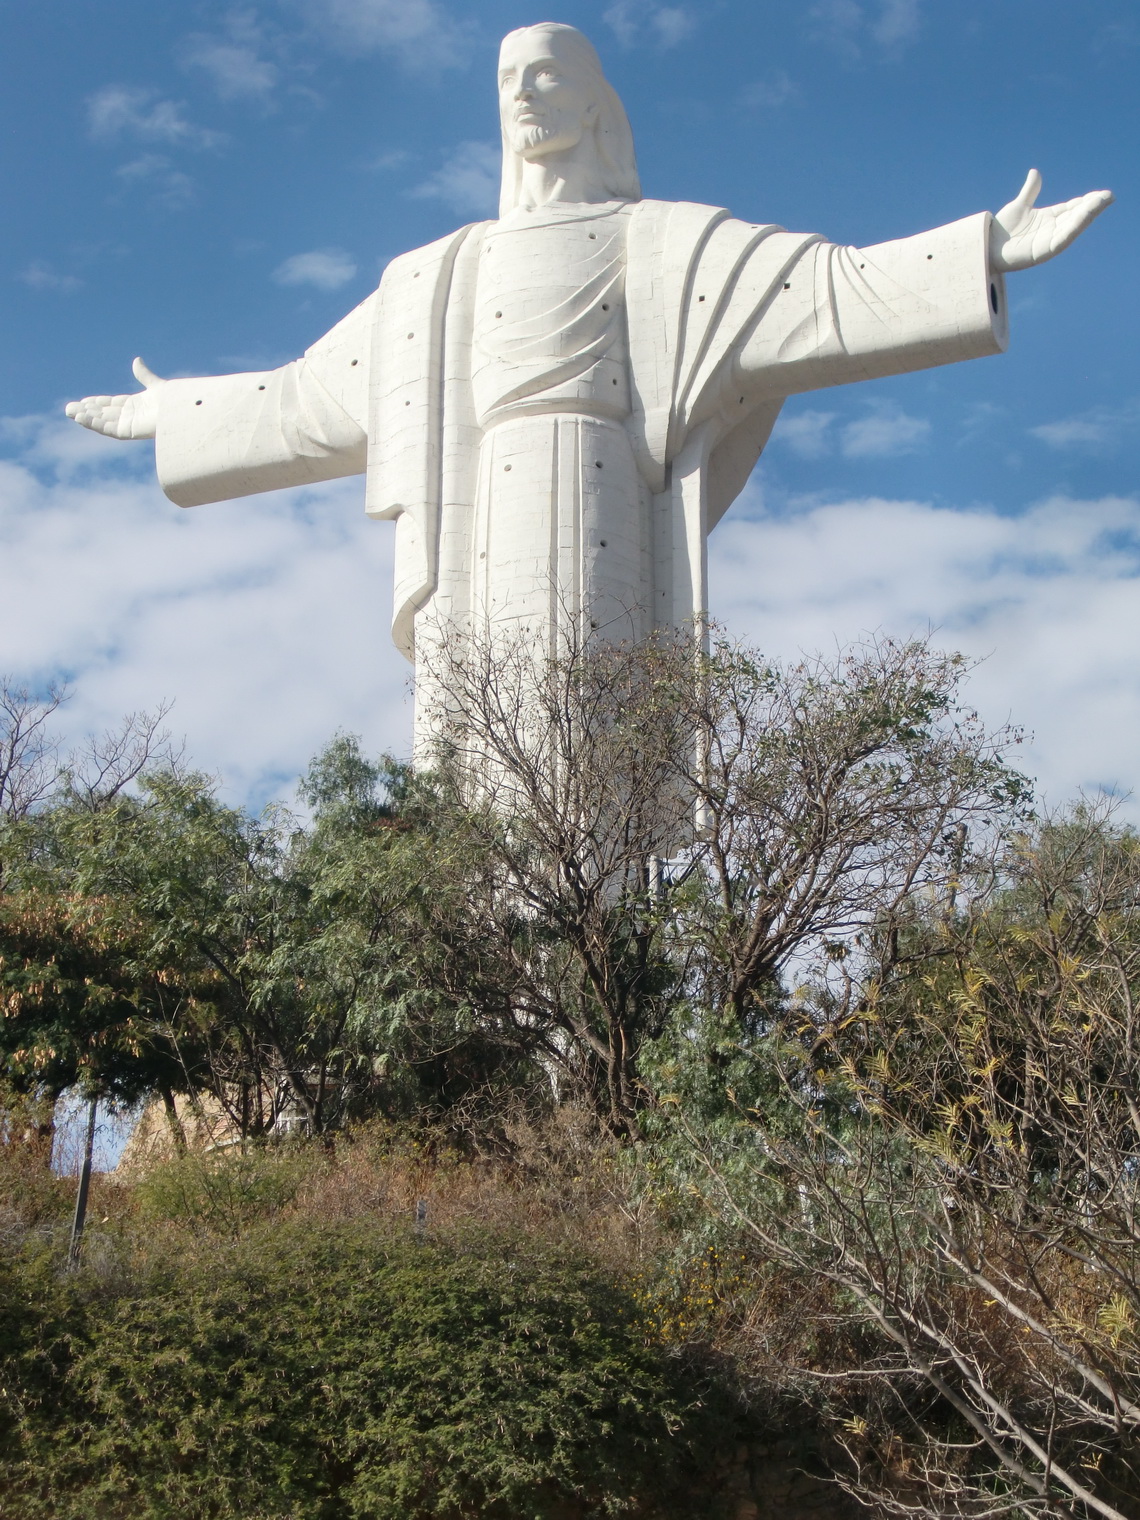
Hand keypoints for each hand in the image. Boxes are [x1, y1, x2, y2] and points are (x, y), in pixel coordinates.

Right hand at [64, 357, 165, 439]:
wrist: (182, 412)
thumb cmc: (174, 401)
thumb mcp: (156, 386)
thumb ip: (144, 375)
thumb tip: (136, 361)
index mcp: (137, 406)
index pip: (112, 404)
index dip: (97, 403)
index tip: (83, 401)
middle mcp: (131, 417)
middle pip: (104, 414)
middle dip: (87, 411)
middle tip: (69, 409)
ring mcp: (130, 425)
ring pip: (103, 422)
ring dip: (86, 418)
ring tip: (70, 413)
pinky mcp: (130, 432)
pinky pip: (108, 429)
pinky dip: (94, 424)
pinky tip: (81, 418)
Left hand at [990, 169, 1112, 272]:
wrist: (985, 245)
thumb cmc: (1002, 229)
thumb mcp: (1019, 206)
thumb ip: (1030, 191)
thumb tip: (1035, 172)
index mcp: (1049, 218)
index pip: (1072, 207)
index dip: (1086, 201)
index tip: (1100, 193)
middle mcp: (1052, 229)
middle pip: (1076, 216)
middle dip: (1092, 206)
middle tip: (1108, 196)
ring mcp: (1048, 241)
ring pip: (1073, 227)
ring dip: (1088, 215)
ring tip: (1101, 202)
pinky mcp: (1042, 252)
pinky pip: (1062, 239)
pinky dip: (1074, 227)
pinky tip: (1084, 216)